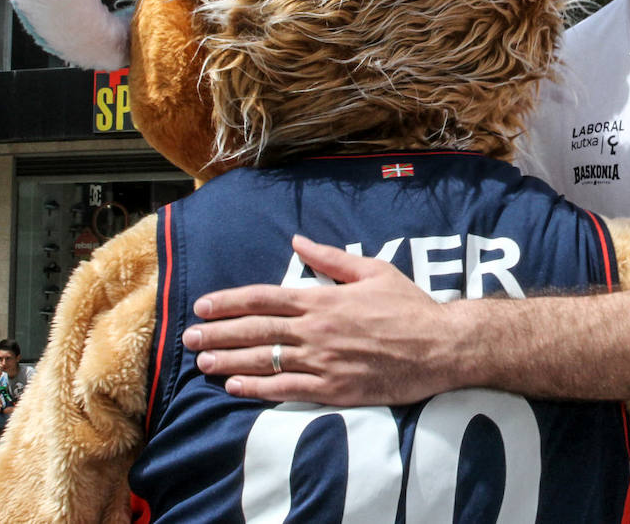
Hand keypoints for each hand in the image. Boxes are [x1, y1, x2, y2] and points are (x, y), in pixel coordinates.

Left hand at [183, 236, 462, 406]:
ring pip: (265, 360)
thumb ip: (331, 258)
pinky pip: (286, 389)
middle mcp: (317, 330)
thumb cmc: (409, 306)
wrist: (440, 346)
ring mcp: (323, 362)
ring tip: (202, 362)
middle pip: (256, 331)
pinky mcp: (333, 390)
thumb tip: (298, 239)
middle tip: (189, 338)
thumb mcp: (373, 271)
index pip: (264, 298)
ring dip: (228, 360)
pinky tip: (235, 386)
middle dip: (218, 333)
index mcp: (323, 299)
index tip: (203, 305)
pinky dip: (257, 387)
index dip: (229, 302)